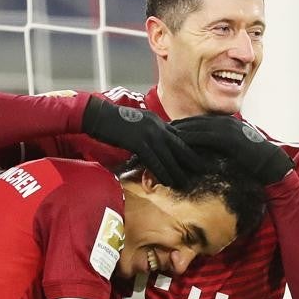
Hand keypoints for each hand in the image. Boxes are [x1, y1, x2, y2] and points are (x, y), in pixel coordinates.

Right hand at [81, 95, 204, 187]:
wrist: (96, 115)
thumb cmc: (112, 122)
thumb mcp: (135, 123)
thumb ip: (147, 132)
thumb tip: (154, 146)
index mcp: (156, 120)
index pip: (177, 136)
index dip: (187, 148)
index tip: (197, 159)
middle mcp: (156, 125)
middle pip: (178, 144)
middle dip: (190, 159)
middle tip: (202, 170)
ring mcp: (148, 133)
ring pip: (168, 155)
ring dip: (177, 171)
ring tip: (184, 183)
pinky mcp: (138, 141)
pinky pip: (154, 160)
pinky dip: (162, 172)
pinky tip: (167, 181)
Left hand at [171, 114, 293, 183]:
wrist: (272, 164)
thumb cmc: (254, 162)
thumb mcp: (234, 151)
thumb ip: (219, 148)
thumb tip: (203, 155)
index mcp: (226, 124)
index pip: (198, 122)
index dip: (182, 126)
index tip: (166, 130)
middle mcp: (225, 122)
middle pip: (193, 121)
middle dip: (175, 126)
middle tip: (157, 131)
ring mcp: (227, 128)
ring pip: (196, 126)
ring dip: (179, 130)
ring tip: (162, 135)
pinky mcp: (228, 138)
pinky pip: (205, 136)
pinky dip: (190, 138)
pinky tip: (177, 142)